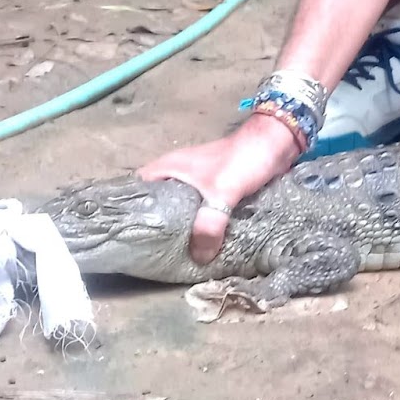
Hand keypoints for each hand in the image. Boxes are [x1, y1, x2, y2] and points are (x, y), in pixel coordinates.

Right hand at [137, 114, 300, 264]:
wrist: (276, 143)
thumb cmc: (242, 159)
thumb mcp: (222, 191)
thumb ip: (208, 224)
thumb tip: (199, 257)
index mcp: (168, 167)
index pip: (134, 189)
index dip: (127, 211)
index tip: (123, 236)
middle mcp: (177, 173)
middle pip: (155, 203)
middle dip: (155, 226)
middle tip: (149, 254)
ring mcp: (196, 181)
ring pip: (179, 209)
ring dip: (179, 228)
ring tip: (172, 256)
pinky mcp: (215, 189)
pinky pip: (199, 211)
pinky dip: (199, 226)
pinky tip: (199, 245)